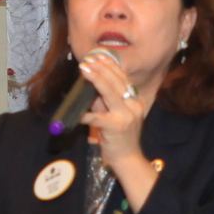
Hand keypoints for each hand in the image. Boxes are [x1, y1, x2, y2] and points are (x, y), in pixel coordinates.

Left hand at [74, 49, 151, 165]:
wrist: (128, 159)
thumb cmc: (120, 137)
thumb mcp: (116, 115)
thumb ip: (105, 102)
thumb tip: (92, 89)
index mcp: (135, 100)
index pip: (123, 78)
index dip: (111, 65)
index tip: (100, 55)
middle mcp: (134, 105)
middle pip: (116, 82)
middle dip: (101, 68)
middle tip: (88, 60)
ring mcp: (126, 116)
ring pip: (110, 92)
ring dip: (96, 79)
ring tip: (85, 69)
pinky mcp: (116, 127)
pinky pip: (97, 118)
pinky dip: (86, 114)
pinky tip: (78, 112)